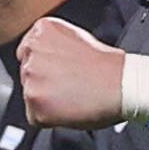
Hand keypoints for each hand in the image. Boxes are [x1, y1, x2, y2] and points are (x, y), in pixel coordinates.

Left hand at [16, 15, 132, 130]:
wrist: (122, 85)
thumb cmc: (107, 66)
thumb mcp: (77, 38)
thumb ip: (53, 45)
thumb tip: (43, 59)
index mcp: (42, 30)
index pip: (27, 53)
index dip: (45, 67)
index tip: (59, 72)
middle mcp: (31, 51)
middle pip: (27, 74)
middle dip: (44, 83)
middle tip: (69, 85)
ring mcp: (31, 77)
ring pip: (30, 96)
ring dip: (46, 101)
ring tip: (71, 96)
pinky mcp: (34, 102)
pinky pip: (34, 117)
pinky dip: (49, 118)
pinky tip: (68, 108)